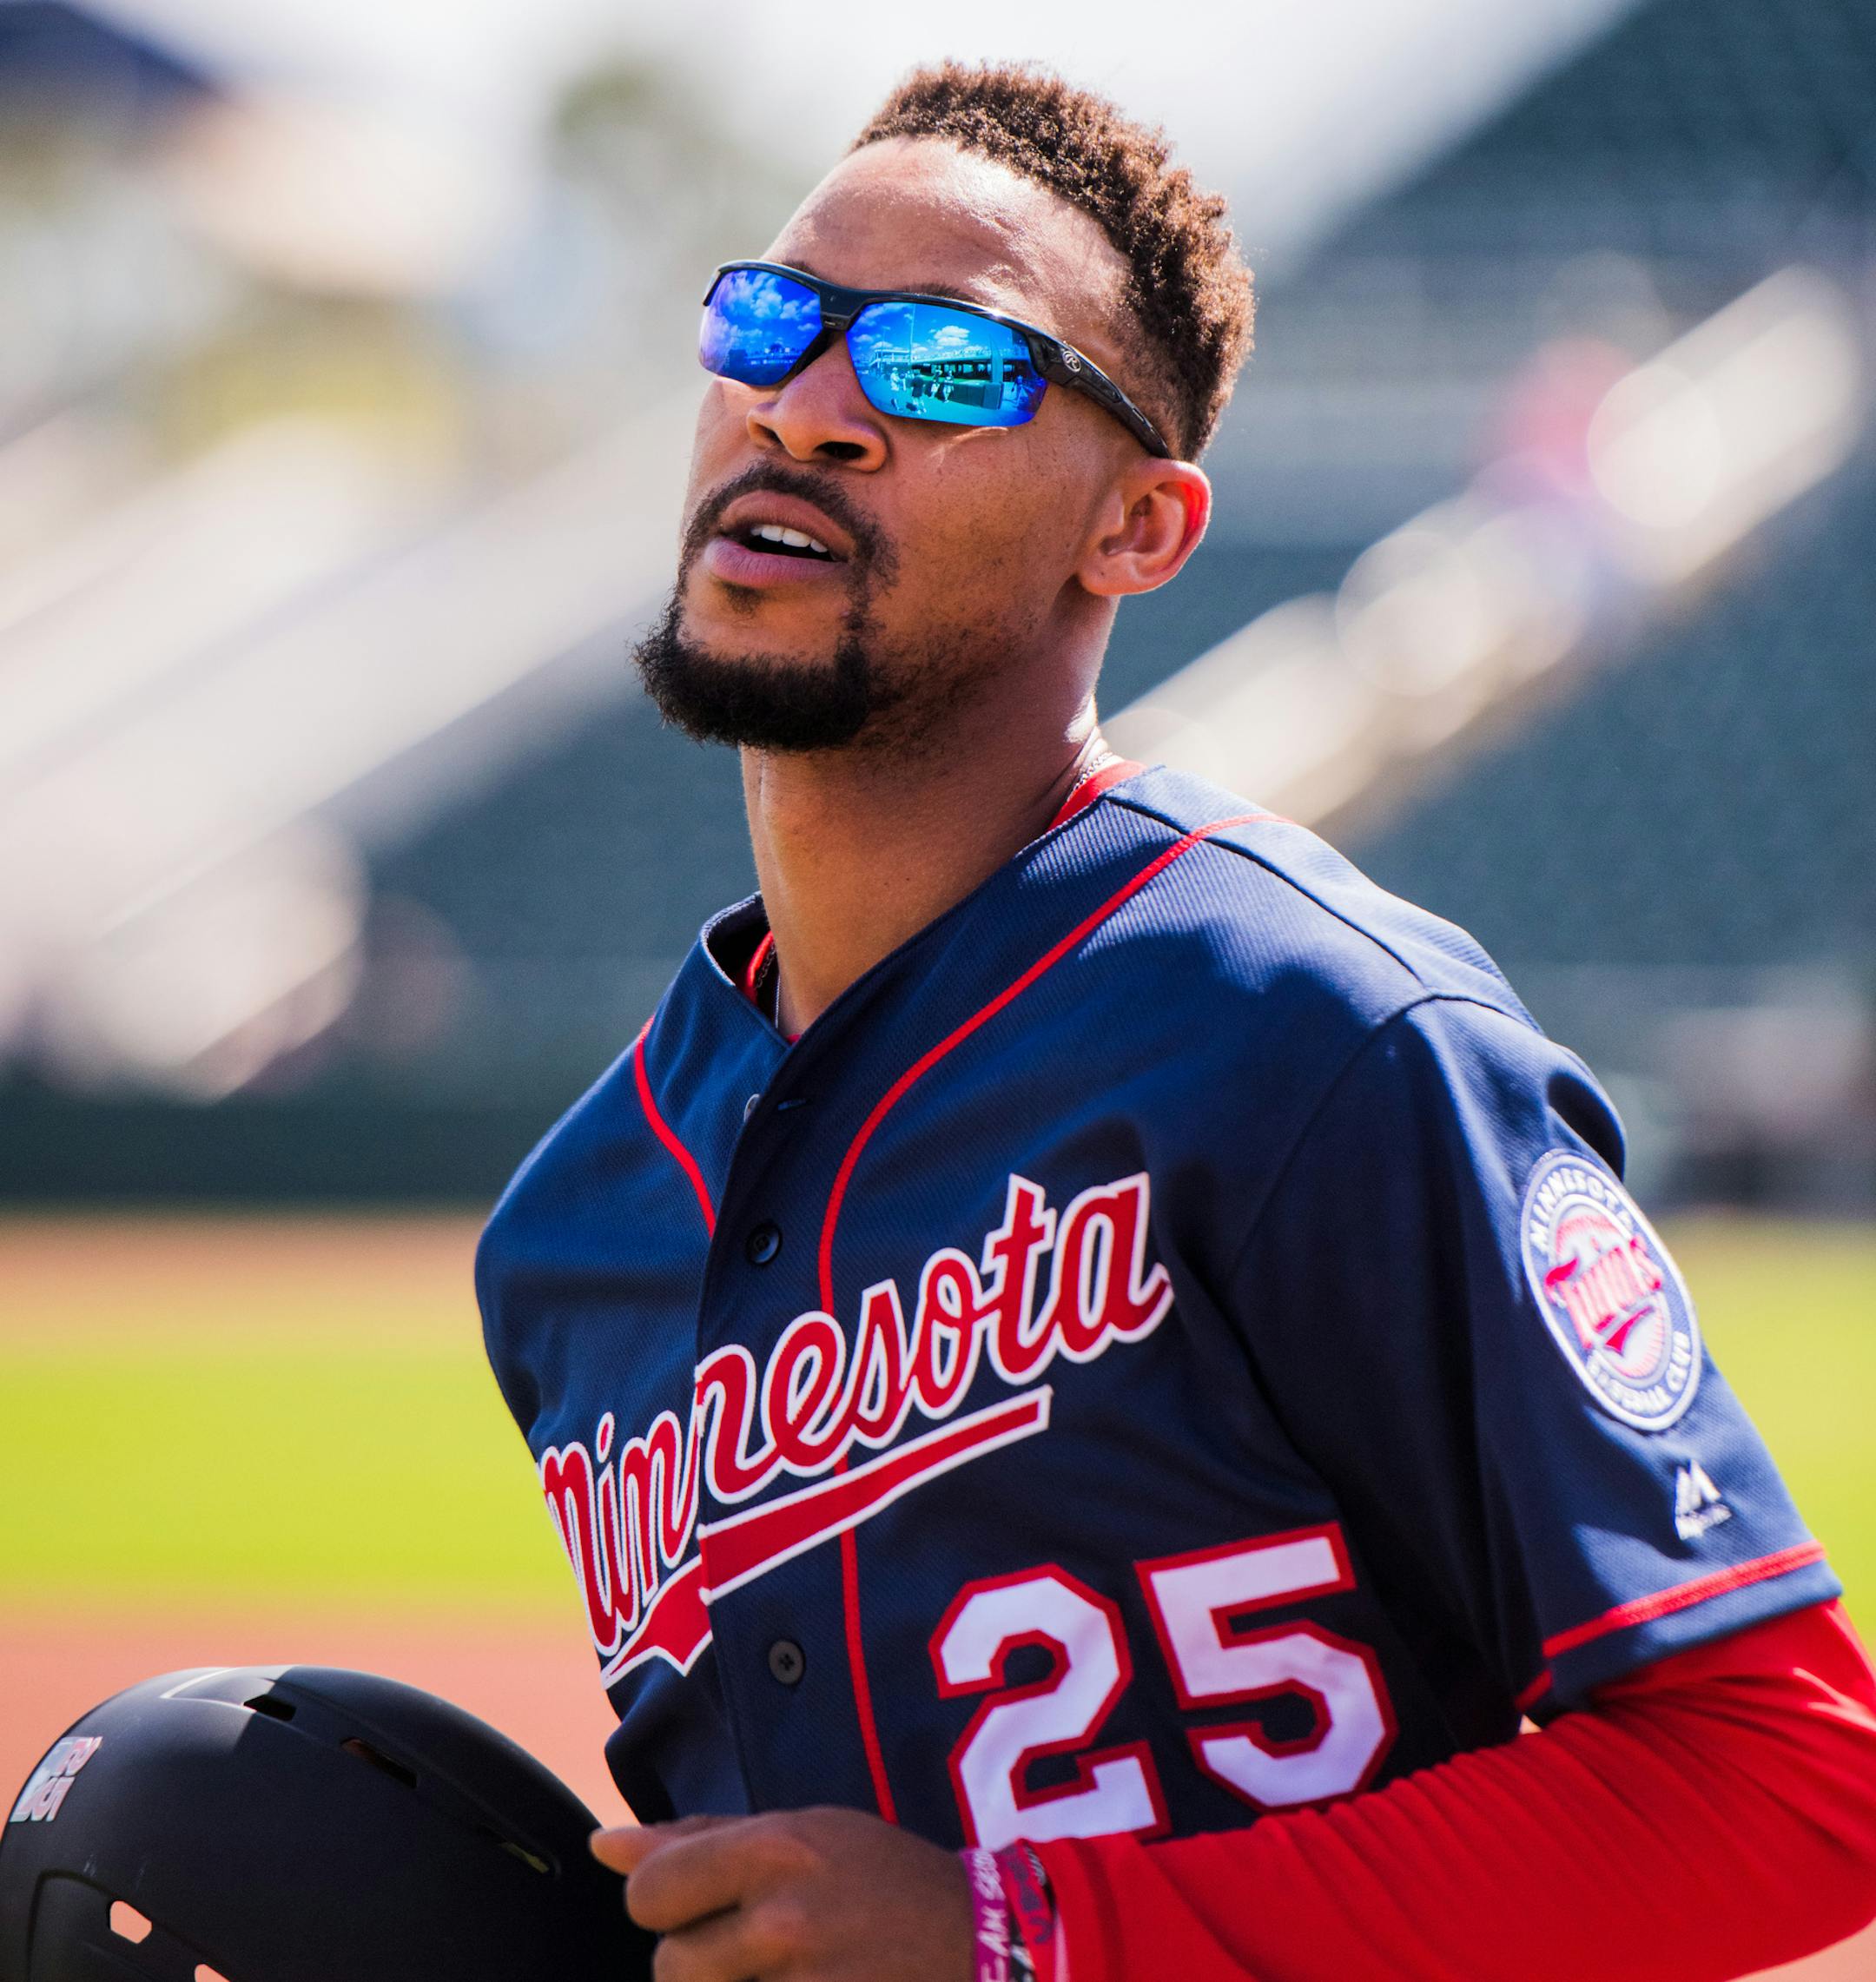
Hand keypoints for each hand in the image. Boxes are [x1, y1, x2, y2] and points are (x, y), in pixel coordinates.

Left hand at [592, 1807, 974, 1980]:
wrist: (983, 1946)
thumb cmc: (882, 1880)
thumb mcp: (804, 1833)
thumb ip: (699, 1841)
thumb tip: (603, 1845)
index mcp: (776, 1850)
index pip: (649, 1891)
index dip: (664, 1904)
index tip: (701, 1907)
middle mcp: (785, 1919)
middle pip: (669, 1967)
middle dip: (699, 1965)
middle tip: (756, 1952)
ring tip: (783, 1976)